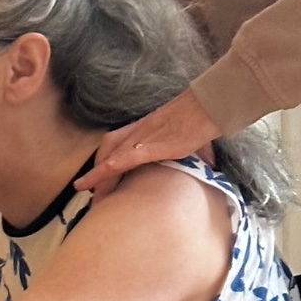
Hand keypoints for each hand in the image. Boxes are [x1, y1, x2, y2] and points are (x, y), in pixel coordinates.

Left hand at [75, 89, 219, 197]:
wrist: (210, 105)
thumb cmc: (205, 118)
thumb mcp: (195, 135)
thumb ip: (197, 151)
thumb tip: (211, 165)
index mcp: (146, 128)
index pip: (116, 144)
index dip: (104, 160)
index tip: (97, 178)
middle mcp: (139, 131)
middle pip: (108, 150)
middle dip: (97, 173)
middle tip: (89, 192)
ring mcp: (144, 137)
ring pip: (112, 156)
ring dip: (98, 177)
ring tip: (91, 195)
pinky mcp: (153, 146)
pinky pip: (125, 159)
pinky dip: (108, 169)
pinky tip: (97, 179)